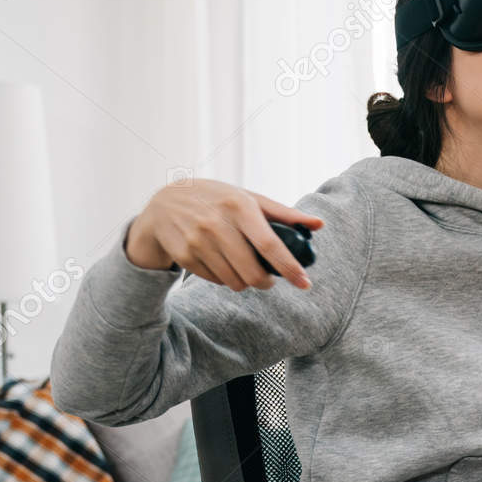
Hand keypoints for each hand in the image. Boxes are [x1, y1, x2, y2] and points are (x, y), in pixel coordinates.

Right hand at [124, 179, 322, 290]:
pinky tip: (219, 262)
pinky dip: (224, 278)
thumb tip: (318, 224)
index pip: (269, 244)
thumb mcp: (247, 198)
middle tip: (267, 279)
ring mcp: (197, 241)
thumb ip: (283, 213)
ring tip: (242, 267)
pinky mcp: (184, 256)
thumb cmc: (215, 200)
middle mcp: (216, 224)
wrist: (163, 204)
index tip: (305, 283)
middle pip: (252, 273)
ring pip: (235, 282)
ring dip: (245, 282)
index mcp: (238, 206)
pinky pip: (216, 281)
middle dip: (266, 282)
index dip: (289, 267)